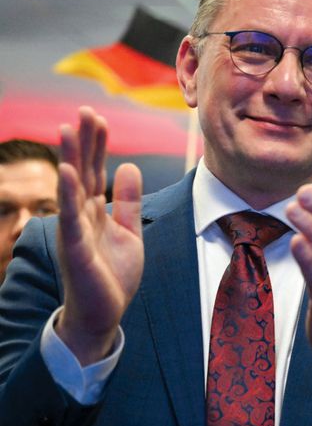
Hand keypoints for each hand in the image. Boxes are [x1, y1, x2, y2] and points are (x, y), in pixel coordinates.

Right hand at [55, 106, 143, 364]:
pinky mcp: (76, 248)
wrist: (103, 314)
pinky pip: (71, 217)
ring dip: (70, 158)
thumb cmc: (112, 275)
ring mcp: (76, 231)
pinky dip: (69, 194)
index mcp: (95, 211)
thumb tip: (129, 166)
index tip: (98, 117)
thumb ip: (128, 202)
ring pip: (72, 188)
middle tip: (84, 111)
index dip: (97, 145)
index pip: (95, 170)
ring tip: (67, 129)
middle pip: (82, 171)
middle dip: (83, 142)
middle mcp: (81, 216)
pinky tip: (68, 172)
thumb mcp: (129, 233)